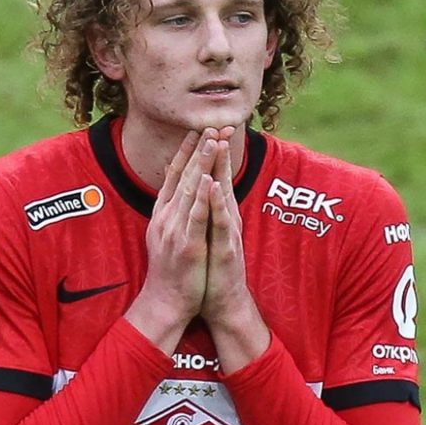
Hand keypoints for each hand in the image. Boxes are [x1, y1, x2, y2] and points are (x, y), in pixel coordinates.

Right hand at [125, 128, 217, 353]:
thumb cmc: (172, 270)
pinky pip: (196, 218)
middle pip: (184, 176)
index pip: (175, 174)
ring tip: (212, 141)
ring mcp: (176, 230)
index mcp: (163, 213)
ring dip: (202, 164)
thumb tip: (177, 189)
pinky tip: (210, 181)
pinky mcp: (188, 246)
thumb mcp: (167, 234)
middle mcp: (166, 217)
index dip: (186, 151)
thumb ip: (172, 211)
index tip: (197, 129)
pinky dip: (203, 198)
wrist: (166, 302)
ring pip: (190, 190)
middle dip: (199, 149)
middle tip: (211, 124)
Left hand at [201, 127, 269, 372]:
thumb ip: (204, 210)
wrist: (221, 301)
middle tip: (219, 122)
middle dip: (220, 150)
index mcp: (218, 213)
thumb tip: (197, 188)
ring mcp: (227, 233)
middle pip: (222, 178)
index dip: (211, 152)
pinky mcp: (226, 249)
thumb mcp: (206, 232)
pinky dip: (217, 204)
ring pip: (224, 195)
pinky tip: (213, 187)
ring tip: (218, 144)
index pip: (214, 175)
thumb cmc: (212, 267)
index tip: (207, 125)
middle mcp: (226, 218)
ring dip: (221, 169)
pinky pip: (220, 223)